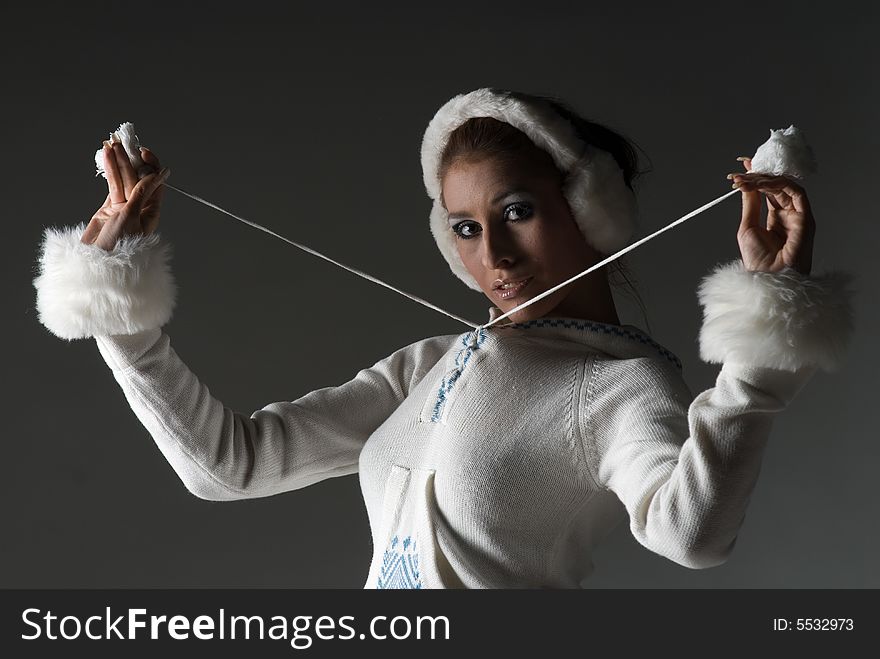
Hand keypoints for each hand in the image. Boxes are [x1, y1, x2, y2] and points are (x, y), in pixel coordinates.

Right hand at [81, 142, 169, 250]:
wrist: (97, 262)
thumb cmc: (119, 246)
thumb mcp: (131, 216)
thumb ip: (141, 193)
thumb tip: (159, 174)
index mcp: (152, 210)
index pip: (155, 181)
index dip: (150, 165)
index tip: (142, 152)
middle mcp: (140, 207)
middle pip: (136, 177)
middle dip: (130, 159)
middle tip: (121, 142)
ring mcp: (124, 206)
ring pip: (122, 179)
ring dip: (117, 161)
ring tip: (110, 144)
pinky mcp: (109, 207)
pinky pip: (111, 184)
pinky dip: (108, 170)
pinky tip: (106, 156)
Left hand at [728, 157, 814, 274]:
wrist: (768, 278)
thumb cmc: (758, 259)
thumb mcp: (748, 227)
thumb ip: (751, 204)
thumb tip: (746, 184)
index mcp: (777, 218)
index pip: (769, 191)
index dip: (757, 178)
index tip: (743, 166)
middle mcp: (790, 214)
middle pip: (777, 186)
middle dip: (759, 175)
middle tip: (742, 169)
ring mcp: (799, 215)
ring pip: (786, 186)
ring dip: (765, 179)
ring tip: (746, 178)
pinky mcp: (806, 218)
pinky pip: (796, 193)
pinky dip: (779, 185)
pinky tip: (761, 183)